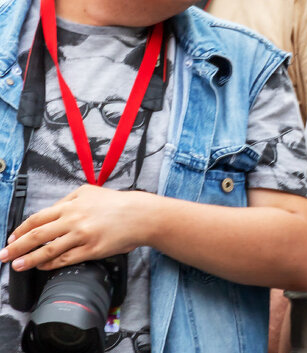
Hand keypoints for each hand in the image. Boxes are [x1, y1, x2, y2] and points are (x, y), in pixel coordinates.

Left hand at [0, 185, 149, 271]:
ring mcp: (82, 236)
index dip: (21, 230)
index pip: (38, 218)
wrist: (140, 215)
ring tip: (17, 266)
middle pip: (37, 234)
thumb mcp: (90, 192)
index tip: (11, 238)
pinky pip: (65, 259)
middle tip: (4, 255)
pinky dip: (50, 264)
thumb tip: (48, 215)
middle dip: (16, 247)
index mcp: (72, 204)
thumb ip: (67, 202)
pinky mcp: (91, 250)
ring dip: (29, 259)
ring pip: (48, 250)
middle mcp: (74, 219)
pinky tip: (42, 266)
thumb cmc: (116, 203)